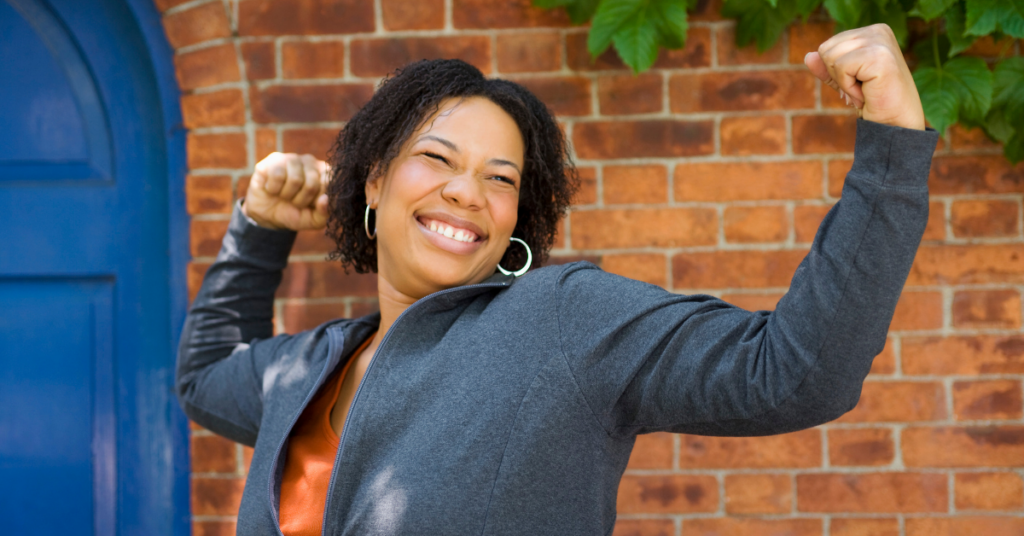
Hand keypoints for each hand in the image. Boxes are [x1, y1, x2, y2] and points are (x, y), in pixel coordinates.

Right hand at [243, 153, 329, 230]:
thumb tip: (326, 199)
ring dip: (287, 195)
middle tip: (294, 201)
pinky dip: (274, 189)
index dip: (319, 198)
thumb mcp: (313, 220)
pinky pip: (277, 175)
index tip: (312, 204)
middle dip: (301, 200)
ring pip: (295, 179)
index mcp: (325, 174)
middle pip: (312, 184)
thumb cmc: (295, 212)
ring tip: (284, 195)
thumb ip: (324, 213)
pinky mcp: (274, 159)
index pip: (330, 182)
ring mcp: (293, 159)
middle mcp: (311, 162)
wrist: (268, 214)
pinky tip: (273, 188)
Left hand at [804, 24, 925, 130]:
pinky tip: (867, 93)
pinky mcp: (879, 55)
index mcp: (872, 32)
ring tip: (865, 90)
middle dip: (837, 76)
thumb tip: (808, 56)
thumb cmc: (874, 101)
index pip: (828, 45)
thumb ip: (828, 68)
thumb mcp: (846, 81)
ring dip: (843, 82)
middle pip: (826, 49)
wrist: (895, 123)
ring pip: (830, 57)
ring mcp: (880, 41)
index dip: (836, 71)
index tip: (859, 82)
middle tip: (862, 88)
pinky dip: (849, 87)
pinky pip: (841, 68)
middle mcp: (878, 31)